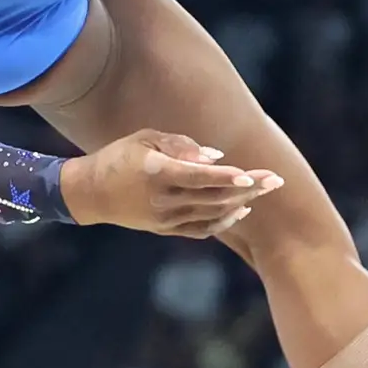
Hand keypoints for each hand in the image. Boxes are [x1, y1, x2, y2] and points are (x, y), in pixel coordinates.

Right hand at [58, 129, 281, 237]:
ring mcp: (164, 218)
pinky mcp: (164, 229)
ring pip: (211, 214)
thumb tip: (216, 157)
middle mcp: (162, 200)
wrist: (90, 193)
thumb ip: (182, 146)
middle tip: (276, 180)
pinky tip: (240, 209)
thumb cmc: (119, 156)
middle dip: (248, 189)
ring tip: (264, 190)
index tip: (251, 175)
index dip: (226, 177)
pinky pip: (201, 229)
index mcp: (156, 173)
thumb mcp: (145, 138)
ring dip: (241, 203)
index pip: (198, 177)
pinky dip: (223, 221)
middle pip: (213, 197)